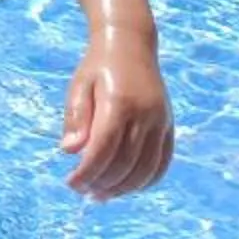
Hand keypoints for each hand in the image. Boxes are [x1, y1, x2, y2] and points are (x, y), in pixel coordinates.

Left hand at [59, 39, 171, 199]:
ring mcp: (161, 121)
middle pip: (125, 163)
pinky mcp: (168, 126)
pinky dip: (145, 181)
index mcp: (119, 102)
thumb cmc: (98, 67)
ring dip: (123, 188)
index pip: (103, 148)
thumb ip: (75, 118)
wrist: (130, 45)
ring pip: (146, 168)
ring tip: (101, 194)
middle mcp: (145, 114)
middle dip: (102, 183)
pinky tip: (126, 187)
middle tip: (84, 191)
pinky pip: (162, 163)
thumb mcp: (79, 85)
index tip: (71, 183)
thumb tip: (69, 151)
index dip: (87, 172)